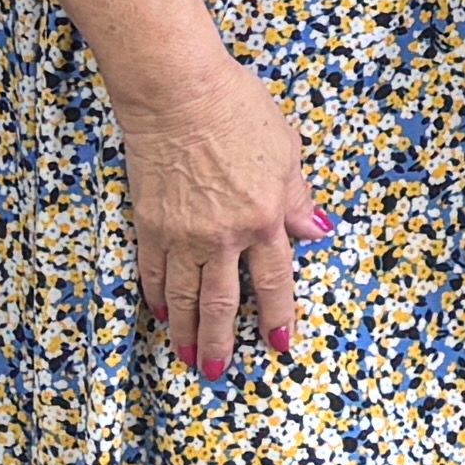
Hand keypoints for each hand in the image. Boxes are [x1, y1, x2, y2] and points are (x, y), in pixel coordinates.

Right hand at [114, 55, 327, 378]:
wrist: (178, 91)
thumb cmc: (237, 109)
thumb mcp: (286, 150)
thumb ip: (297, 196)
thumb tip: (315, 230)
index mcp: (265, 218)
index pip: (275, 281)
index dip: (278, 317)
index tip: (279, 346)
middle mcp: (223, 235)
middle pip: (222, 302)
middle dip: (221, 342)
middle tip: (217, 373)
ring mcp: (182, 233)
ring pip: (184, 296)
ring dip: (186, 331)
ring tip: (186, 358)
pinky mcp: (149, 222)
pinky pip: (153, 271)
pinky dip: (157, 296)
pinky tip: (160, 313)